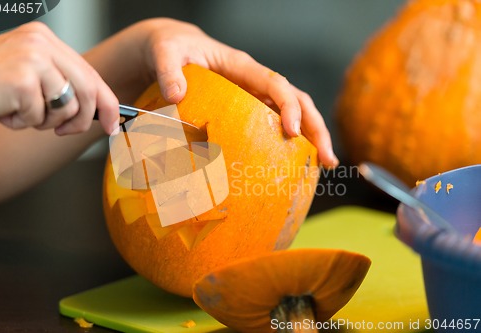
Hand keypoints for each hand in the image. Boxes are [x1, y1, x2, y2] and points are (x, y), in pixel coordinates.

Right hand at [0, 22, 118, 134]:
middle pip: (88, 90)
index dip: (107, 102)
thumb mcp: (28, 79)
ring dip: (46, 122)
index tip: (114, 123)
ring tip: (20, 112)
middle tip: (65, 132)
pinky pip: (41, 116)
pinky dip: (23, 123)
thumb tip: (100, 110)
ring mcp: (32, 58)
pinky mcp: (21, 79)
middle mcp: (41, 42)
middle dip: (83, 120)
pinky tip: (3, 111)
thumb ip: (60, 85)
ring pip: (68, 106)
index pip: (90, 73)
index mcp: (45, 39)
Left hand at [138, 18, 337, 167]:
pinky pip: (274, 124)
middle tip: (327, 157)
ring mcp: (254, 96)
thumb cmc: (170, 48)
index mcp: (240, 66)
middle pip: (297, 99)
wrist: (171, 51)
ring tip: (325, 164)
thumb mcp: (165, 52)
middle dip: (315, 127)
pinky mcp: (248, 109)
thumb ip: (169, 71)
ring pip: (293, 112)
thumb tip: (177, 97)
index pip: (275, 83)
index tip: (293, 131)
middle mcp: (254, 81)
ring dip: (312, 137)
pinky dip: (289, 142)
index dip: (288, 105)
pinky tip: (295, 163)